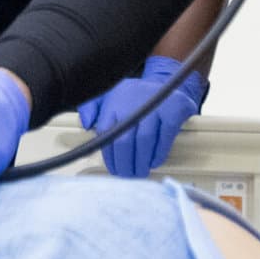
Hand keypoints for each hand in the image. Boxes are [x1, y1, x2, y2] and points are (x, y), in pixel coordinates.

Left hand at [76, 56, 205, 177]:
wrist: (167, 83)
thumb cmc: (134, 97)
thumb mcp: (109, 95)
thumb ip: (92, 108)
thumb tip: (85, 124)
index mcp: (114, 101)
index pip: (106, 132)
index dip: (109, 155)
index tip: (113, 168)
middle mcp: (133, 102)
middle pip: (124, 139)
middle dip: (124, 162)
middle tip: (127, 175)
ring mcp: (155, 105)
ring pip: (144, 140)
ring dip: (141, 161)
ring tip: (139, 172)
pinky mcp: (174, 110)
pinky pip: (164, 137)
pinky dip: (158, 153)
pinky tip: (153, 162)